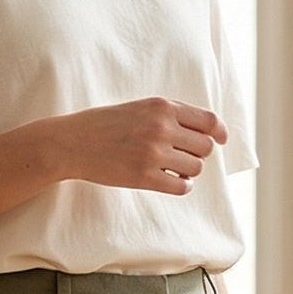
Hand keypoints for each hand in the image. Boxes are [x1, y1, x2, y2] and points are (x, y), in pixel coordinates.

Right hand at [52, 97, 226, 195]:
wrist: (71, 143)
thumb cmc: (104, 125)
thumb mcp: (139, 108)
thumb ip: (168, 115)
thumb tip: (205, 131)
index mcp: (162, 107)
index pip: (208, 121)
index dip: (219, 133)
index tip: (221, 140)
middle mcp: (162, 128)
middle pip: (206, 147)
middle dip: (198, 153)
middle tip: (181, 156)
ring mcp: (153, 153)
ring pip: (196, 168)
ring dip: (188, 171)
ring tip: (172, 168)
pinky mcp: (144, 177)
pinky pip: (182, 186)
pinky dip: (181, 186)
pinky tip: (169, 181)